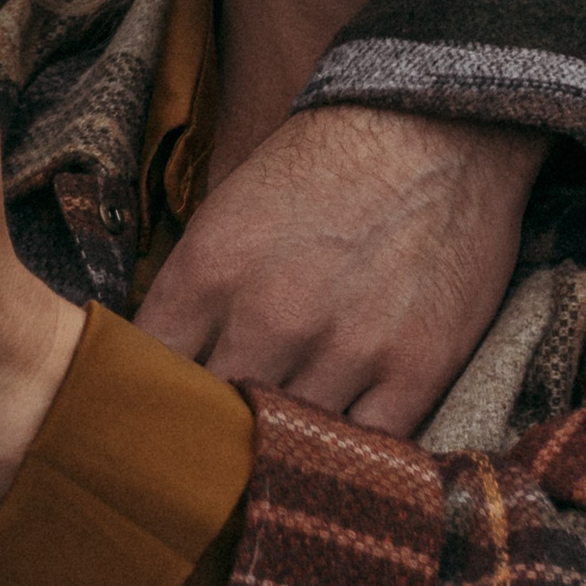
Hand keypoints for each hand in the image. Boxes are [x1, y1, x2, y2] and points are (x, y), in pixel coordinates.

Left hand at [139, 108, 548, 434]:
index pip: (148, 375)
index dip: (149, 404)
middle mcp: (270, 316)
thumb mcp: (228, 211)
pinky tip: (335, 454)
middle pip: (213, 423)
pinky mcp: (416, 368)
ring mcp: (346, 347)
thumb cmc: (326, 167)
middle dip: (209, 440)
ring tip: (275, 459)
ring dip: (281, 453)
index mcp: (209, 271)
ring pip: (290, 444)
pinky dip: (348, 457)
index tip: (154, 421)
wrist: (437, 126)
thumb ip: (190, 294)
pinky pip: (367, 449)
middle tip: (210, 459)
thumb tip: (153, 365)